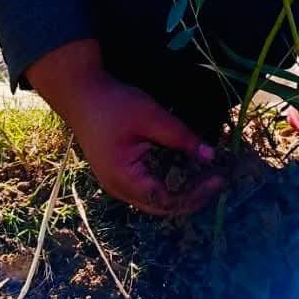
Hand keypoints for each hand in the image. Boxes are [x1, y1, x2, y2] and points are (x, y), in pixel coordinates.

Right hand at [28, 41, 222, 216]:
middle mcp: (119, 188)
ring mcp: (116, 182)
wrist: (81, 92)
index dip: (195, 195)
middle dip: (190, 197)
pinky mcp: (117, 173)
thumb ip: (181, 137)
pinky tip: (184, 169)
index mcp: (124, 179)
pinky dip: (167, 182)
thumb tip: (210, 156)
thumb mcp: (151, 116)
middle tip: (215, 182)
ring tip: (205, 178)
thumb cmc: (113, 104)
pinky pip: (146, 187)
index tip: (218, 180)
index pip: (166, 201)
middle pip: (160, 206)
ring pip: (154, 199)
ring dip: (180, 191)